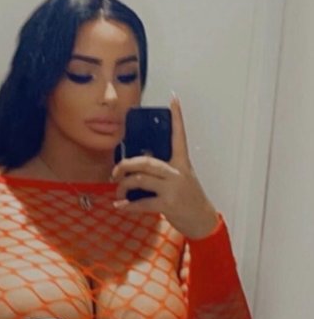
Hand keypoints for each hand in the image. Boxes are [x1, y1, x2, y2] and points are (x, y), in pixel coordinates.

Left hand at [111, 95, 218, 238]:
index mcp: (182, 163)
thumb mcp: (181, 179)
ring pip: (140, 180)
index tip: (174, 98)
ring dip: (124, 186)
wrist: (202, 220)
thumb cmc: (189, 199)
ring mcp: (173, 188)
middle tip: (115, 170)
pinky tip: (120, 205)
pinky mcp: (168, 204)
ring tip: (118, 191)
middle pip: (146, 161)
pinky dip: (127, 205)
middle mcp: (177, 173)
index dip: (177, 117)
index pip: (180, 136)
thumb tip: (140, 166)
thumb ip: (164, 170)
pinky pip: (142, 203)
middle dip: (126, 164)